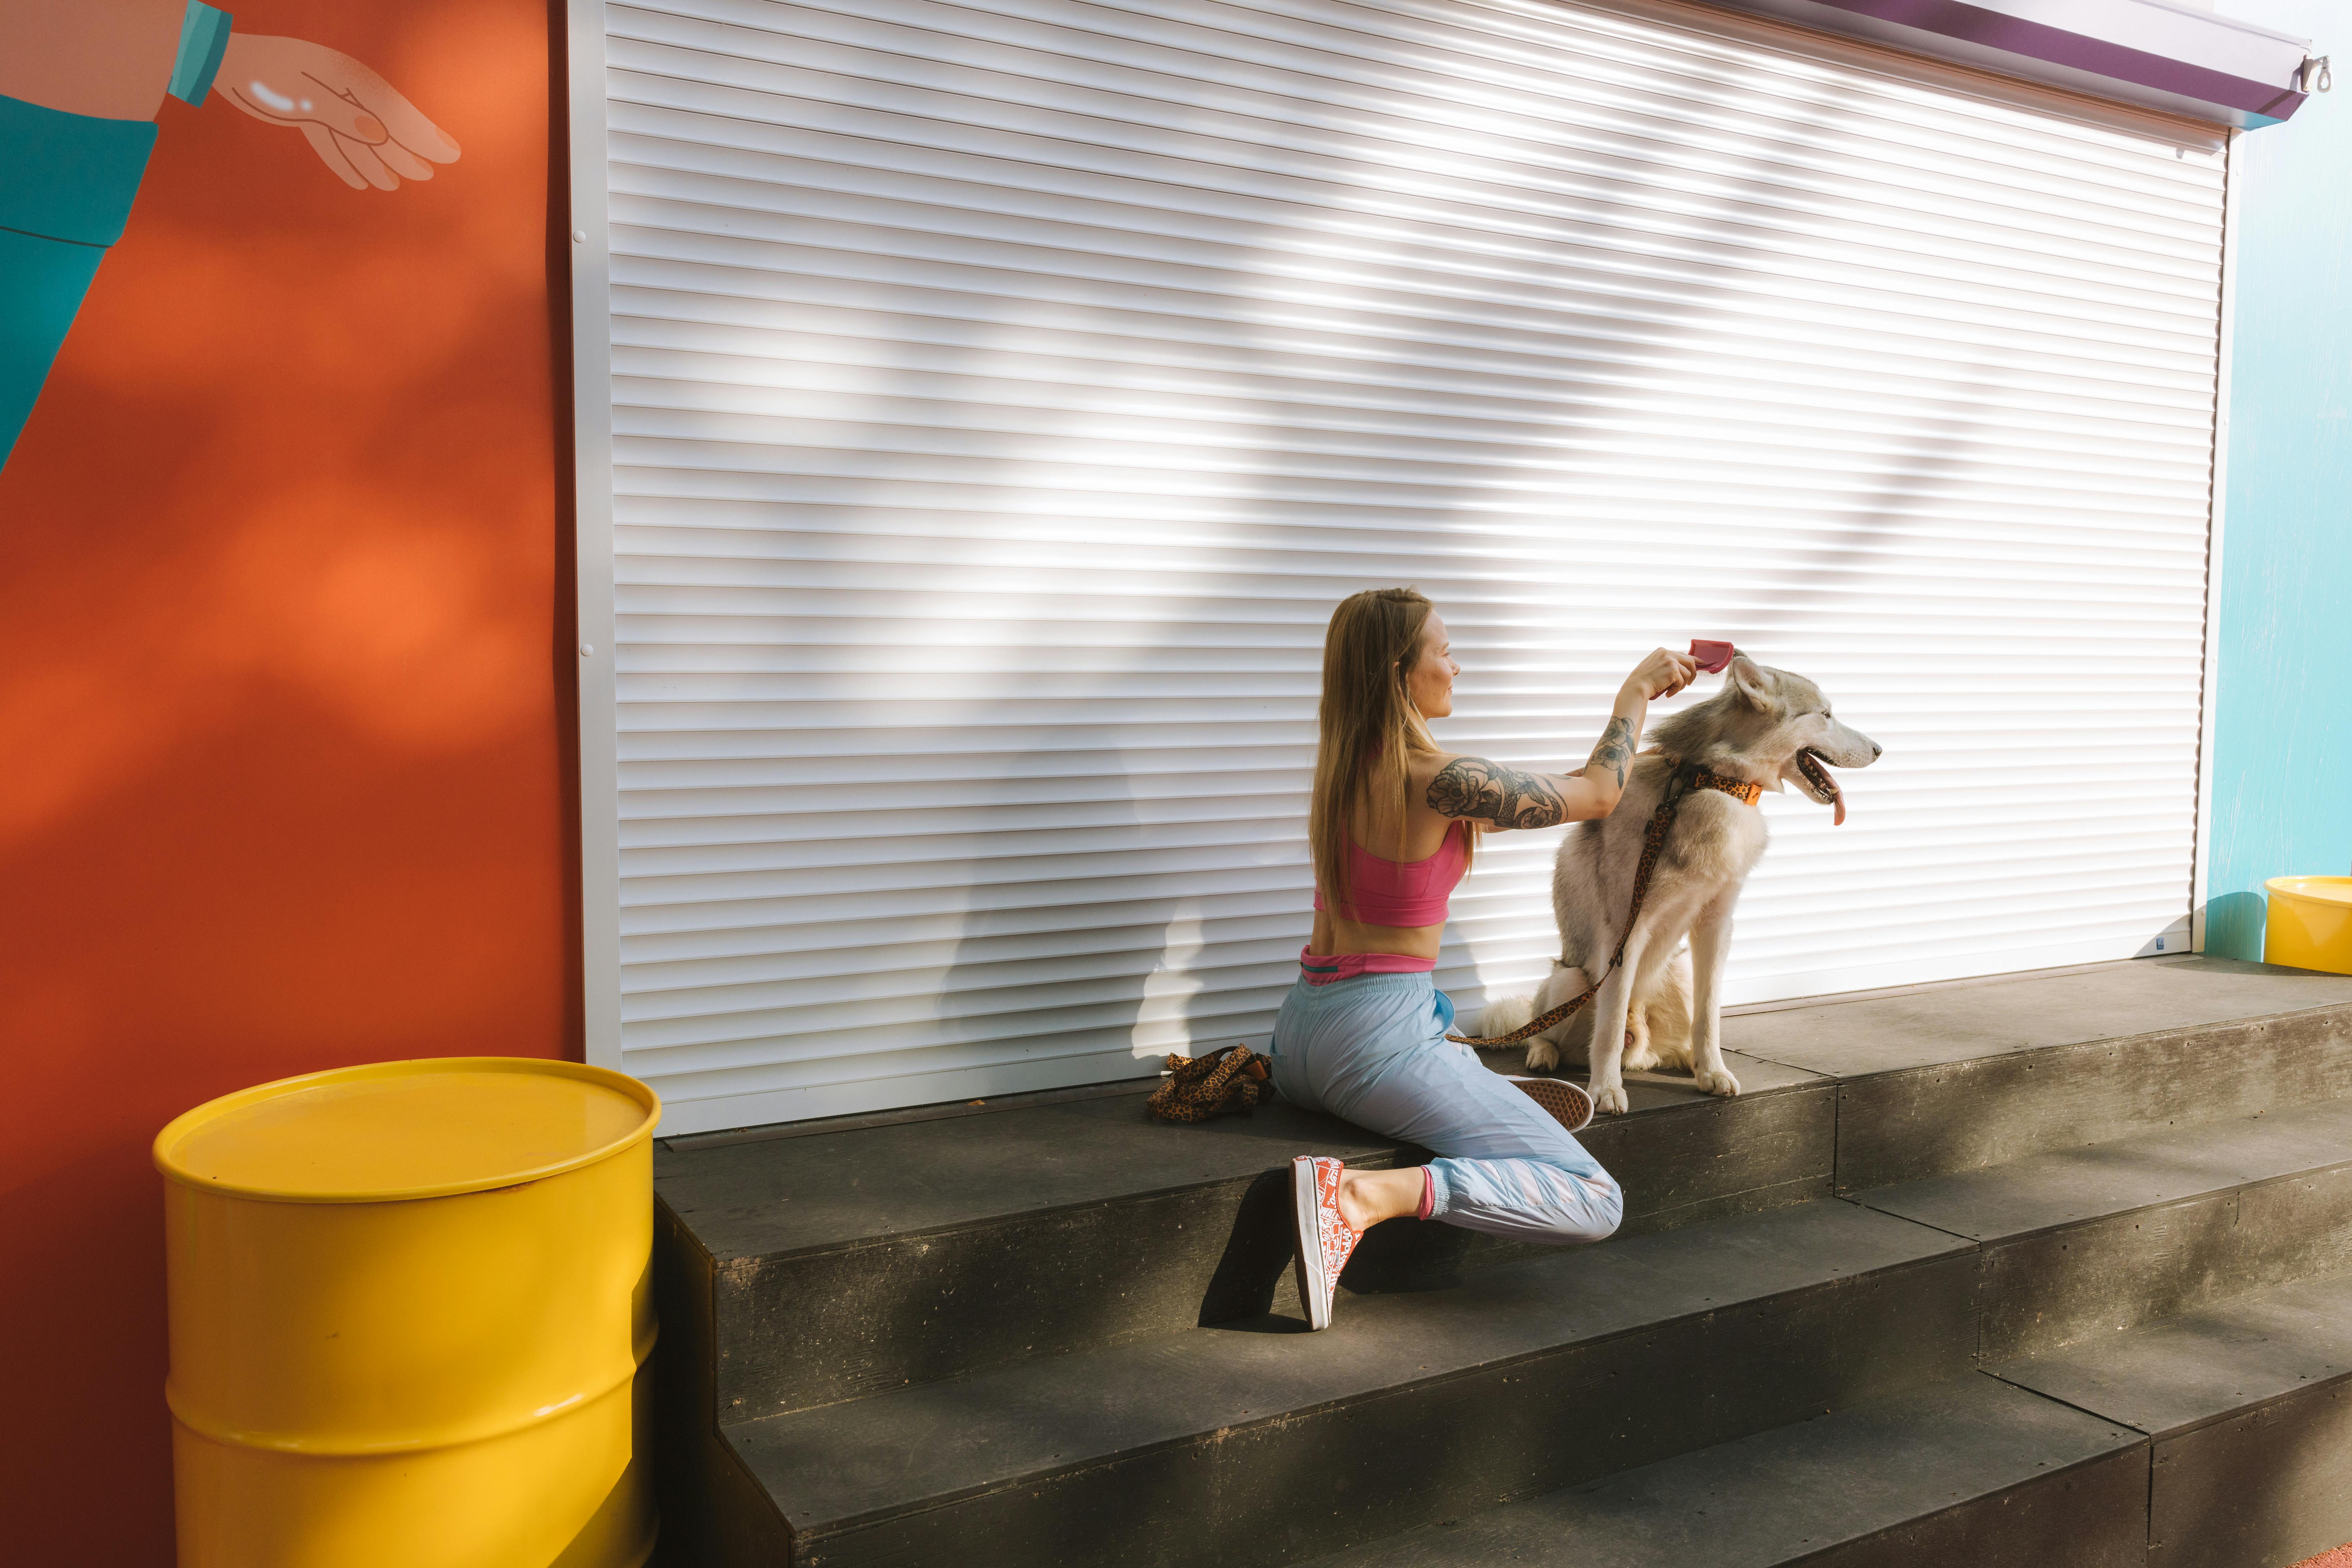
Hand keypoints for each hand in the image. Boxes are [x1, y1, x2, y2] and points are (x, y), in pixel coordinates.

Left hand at [215, 35, 459, 190]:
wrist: (218, 59)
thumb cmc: (260, 74)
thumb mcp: (301, 97)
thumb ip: (342, 117)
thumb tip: (381, 137)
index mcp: (347, 80)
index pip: (393, 112)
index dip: (422, 134)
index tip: (447, 154)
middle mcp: (340, 89)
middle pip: (381, 124)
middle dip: (405, 149)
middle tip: (429, 173)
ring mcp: (321, 100)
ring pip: (356, 135)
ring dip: (376, 160)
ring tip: (394, 184)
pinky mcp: (302, 111)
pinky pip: (332, 140)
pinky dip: (345, 159)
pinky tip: (358, 180)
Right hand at [1622, 647, 1697, 702]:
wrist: (1637, 687)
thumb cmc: (1643, 680)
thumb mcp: (1654, 667)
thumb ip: (1667, 664)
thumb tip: (1682, 669)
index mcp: (1662, 651)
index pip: (1682, 654)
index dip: (1693, 660)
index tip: (1700, 664)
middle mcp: (1667, 653)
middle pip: (1690, 661)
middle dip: (1693, 673)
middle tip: (1689, 683)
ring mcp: (1671, 661)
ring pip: (1687, 674)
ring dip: (1681, 685)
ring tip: (1671, 691)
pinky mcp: (1673, 671)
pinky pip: (1682, 682)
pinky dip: (1676, 690)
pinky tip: (1668, 693)